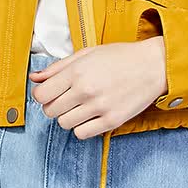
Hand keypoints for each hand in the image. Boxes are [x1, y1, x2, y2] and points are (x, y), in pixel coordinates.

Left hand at [29, 37, 167, 138]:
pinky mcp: (112, 121)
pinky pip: (82, 134)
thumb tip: (34, 78)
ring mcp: (99, 107)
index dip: (41, 95)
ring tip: (80, 107)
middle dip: (54, 106)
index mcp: (77, 72)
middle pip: (50, 111)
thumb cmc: (120, 57)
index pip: (41, 95)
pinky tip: (90, 116)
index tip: (50, 92)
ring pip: (64, 124)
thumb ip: (58, 67)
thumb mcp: (87, 54)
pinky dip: (82, 127)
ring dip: (68, 117)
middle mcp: (86, 90)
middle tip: (67, 99)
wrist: (153, 66)